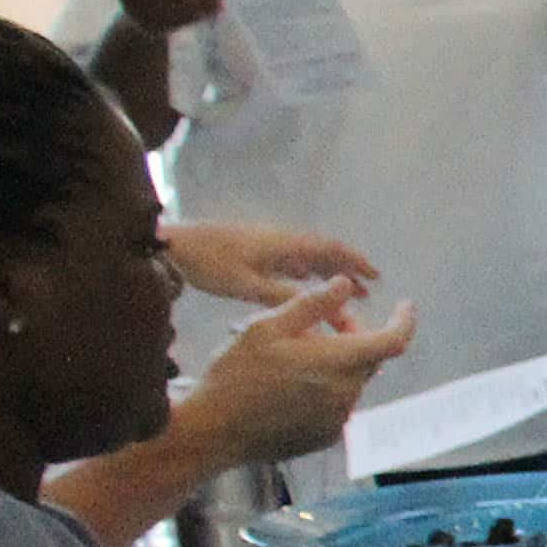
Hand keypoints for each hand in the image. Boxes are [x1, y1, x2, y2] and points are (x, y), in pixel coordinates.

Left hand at [162, 220, 377, 304]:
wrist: (171, 246)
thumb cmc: (208, 265)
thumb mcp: (247, 285)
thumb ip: (284, 295)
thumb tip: (320, 305)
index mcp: (283, 245)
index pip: (330, 249)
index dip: (356, 262)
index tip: (376, 277)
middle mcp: (280, 241)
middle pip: (323, 252)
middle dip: (348, 269)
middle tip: (367, 289)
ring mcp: (265, 244)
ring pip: (307, 256)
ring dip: (328, 271)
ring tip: (342, 288)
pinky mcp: (251, 250)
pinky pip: (290, 258)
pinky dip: (306, 270)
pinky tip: (304, 280)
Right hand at [170, 279, 414, 472]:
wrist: (213, 430)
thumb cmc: (236, 373)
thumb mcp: (266, 327)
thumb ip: (312, 305)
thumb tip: (345, 285)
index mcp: (338, 363)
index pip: (393, 340)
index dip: (404, 320)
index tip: (406, 305)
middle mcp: (347, 394)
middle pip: (367, 358)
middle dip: (353, 336)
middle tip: (317, 325)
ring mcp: (337, 420)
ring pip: (350, 381)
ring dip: (334, 364)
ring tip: (290, 357)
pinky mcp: (325, 437)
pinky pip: (336, 404)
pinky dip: (324, 388)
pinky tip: (287, 386)